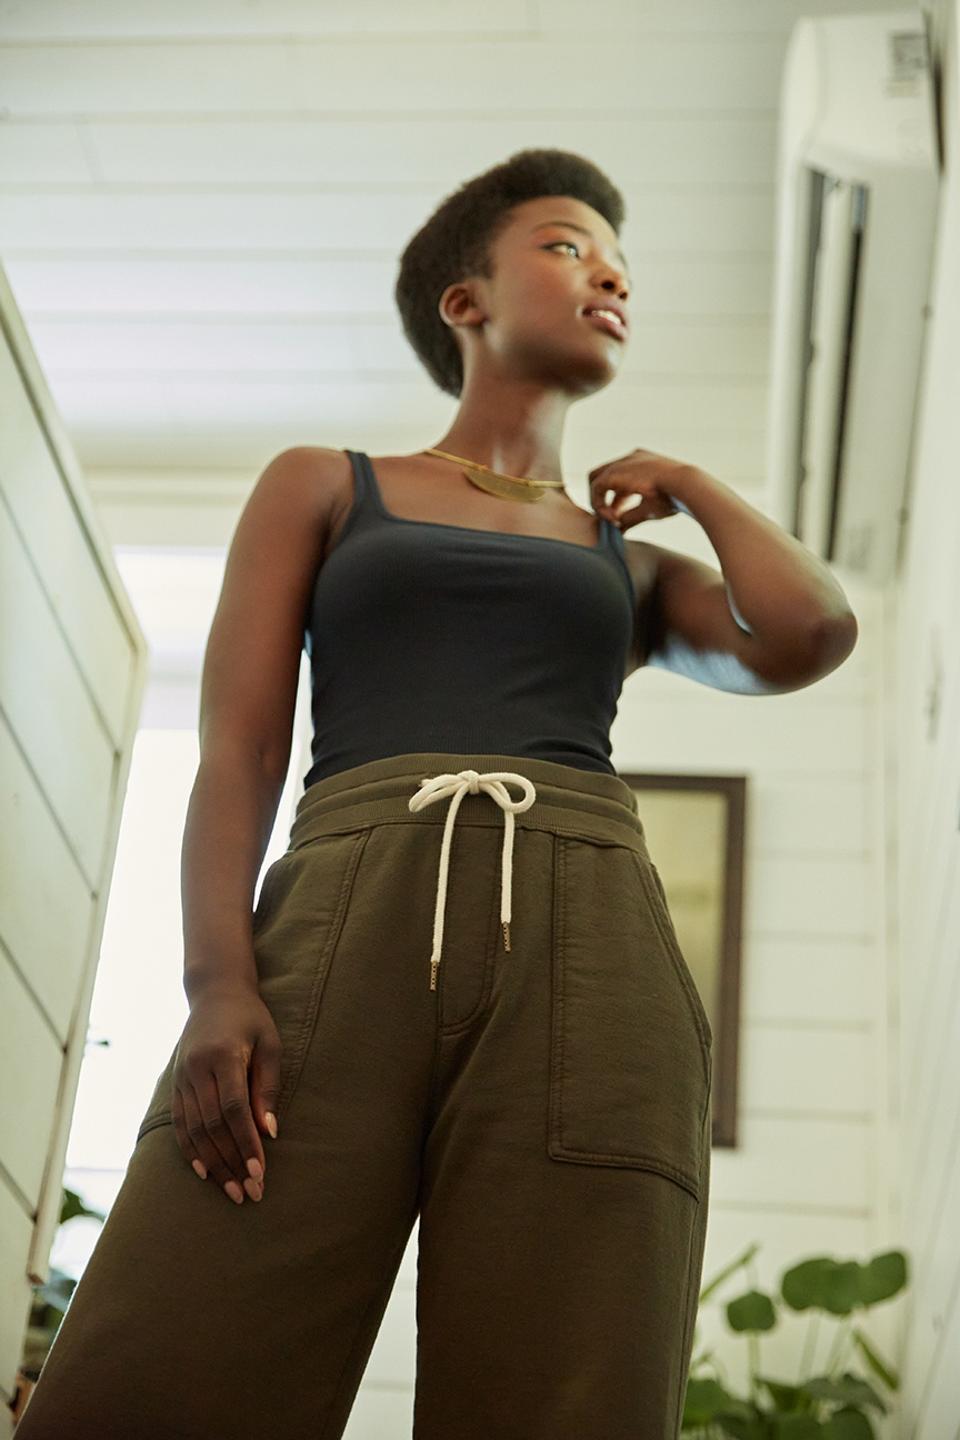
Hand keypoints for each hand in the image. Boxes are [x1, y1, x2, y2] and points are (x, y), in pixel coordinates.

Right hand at [171, 985, 281, 1206]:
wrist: (215, 992)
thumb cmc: (250, 1018)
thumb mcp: (270, 1044)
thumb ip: (268, 1086)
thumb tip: (269, 1132)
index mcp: (223, 1055)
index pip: (233, 1109)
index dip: (246, 1143)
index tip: (260, 1172)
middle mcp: (197, 1069)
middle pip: (212, 1126)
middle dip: (232, 1162)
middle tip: (250, 1192)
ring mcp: (182, 1077)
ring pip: (194, 1131)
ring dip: (213, 1164)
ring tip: (232, 1191)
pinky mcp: (175, 1084)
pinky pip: (179, 1124)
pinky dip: (190, 1150)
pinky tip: (204, 1172)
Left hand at [589, 447, 697, 532]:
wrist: (686, 486)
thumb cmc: (675, 498)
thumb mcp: (650, 508)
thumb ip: (632, 517)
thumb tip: (619, 530)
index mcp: (643, 462)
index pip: (620, 478)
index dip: (616, 499)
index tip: (620, 516)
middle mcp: (631, 459)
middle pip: (602, 475)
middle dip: (602, 498)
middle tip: (610, 517)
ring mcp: (622, 461)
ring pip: (596, 480)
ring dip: (600, 503)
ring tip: (613, 521)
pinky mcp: (615, 471)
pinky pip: (596, 487)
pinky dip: (600, 504)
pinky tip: (613, 519)